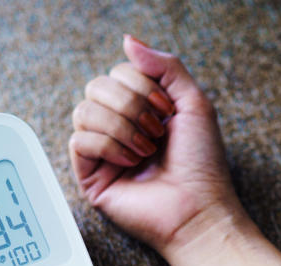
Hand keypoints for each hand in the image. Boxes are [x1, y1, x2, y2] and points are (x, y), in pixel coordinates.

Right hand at [69, 35, 243, 254]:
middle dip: (130, 105)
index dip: (142, 86)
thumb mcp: (194, 103)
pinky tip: (130, 162)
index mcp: (142, 108)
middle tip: (157, 132)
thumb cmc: (202, 164)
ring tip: (146, 150)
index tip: (167, 111)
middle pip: (96, 86)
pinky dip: (108, 146)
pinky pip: (78, 140)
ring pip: (83, 110)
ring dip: (121, 127)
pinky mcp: (90, 175)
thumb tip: (128, 41)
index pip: (118, 72)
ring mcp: (103, 150)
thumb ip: (166, 66)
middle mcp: (119, 126)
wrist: (199, 209)